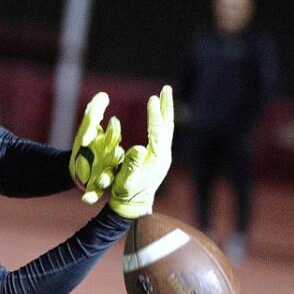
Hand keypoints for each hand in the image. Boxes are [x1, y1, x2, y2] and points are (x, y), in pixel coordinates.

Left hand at [70, 92, 123, 203]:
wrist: (75, 167)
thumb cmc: (86, 144)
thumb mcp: (88, 126)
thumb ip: (94, 111)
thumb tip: (103, 95)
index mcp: (110, 144)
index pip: (114, 136)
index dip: (112, 130)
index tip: (111, 121)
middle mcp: (110, 160)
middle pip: (115, 158)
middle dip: (115, 155)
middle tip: (117, 153)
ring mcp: (102, 174)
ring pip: (108, 178)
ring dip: (106, 179)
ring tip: (105, 181)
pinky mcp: (92, 187)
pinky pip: (92, 194)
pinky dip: (90, 197)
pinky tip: (85, 200)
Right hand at [110, 85, 173, 218]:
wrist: (133, 205)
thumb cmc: (126, 192)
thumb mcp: (125, 180)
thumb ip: (131, 165)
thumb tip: (138, 148)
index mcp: (157, 159)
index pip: (157, 132)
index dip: (154, 115)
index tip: (151, 99)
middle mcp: (164, 155)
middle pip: (167, 126)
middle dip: (166, 106)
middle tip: (166, 88)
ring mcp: (164, 155)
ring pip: (167, 128)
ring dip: (166, 111)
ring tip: (164, 94)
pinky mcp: (160, 156)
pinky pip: (163, 133)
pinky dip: (162, 120)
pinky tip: (160, 114)